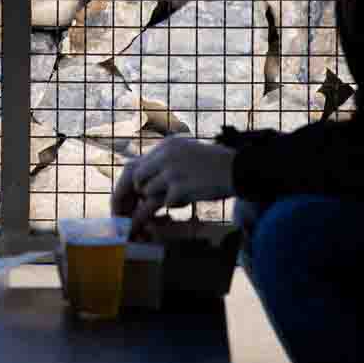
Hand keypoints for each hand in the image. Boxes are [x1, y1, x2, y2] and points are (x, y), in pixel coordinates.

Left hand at [111, 134, 235, 235]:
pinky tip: (185, 204)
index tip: (123, 203)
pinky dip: (173, 206)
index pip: (135, 165)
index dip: (127, 186)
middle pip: (135, 178)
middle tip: (127, 216)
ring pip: (149, 192)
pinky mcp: (181, 185)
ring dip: (155, 203)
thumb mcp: (188, 155)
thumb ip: (166, 166)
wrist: (240, 169)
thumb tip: (144, 188)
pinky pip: (166, 202)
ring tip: (164, 209)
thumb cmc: (216, 167)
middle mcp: (166, 154)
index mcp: (167, 146)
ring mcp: (173, 169)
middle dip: (130, 198)